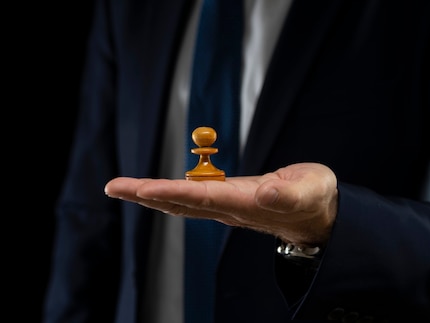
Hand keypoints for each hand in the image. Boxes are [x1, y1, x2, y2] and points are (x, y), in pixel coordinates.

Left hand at [104, 162, 337, 246]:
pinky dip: (165, 192)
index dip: (172, 192)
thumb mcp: (309, 191)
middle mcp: (227, 207)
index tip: (144, 189)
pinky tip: (150, 190)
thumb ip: (287, 193)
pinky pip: (188, 197)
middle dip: (145, 194)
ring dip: (148, 194)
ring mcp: (223, 205)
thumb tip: (264, 192)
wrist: (316, 214)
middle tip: (113, 186)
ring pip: (179, 201)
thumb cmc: (314, 199)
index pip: (201, 197)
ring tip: (120, 187)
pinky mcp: (225, 199)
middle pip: (178, 202)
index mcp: (244, 203)